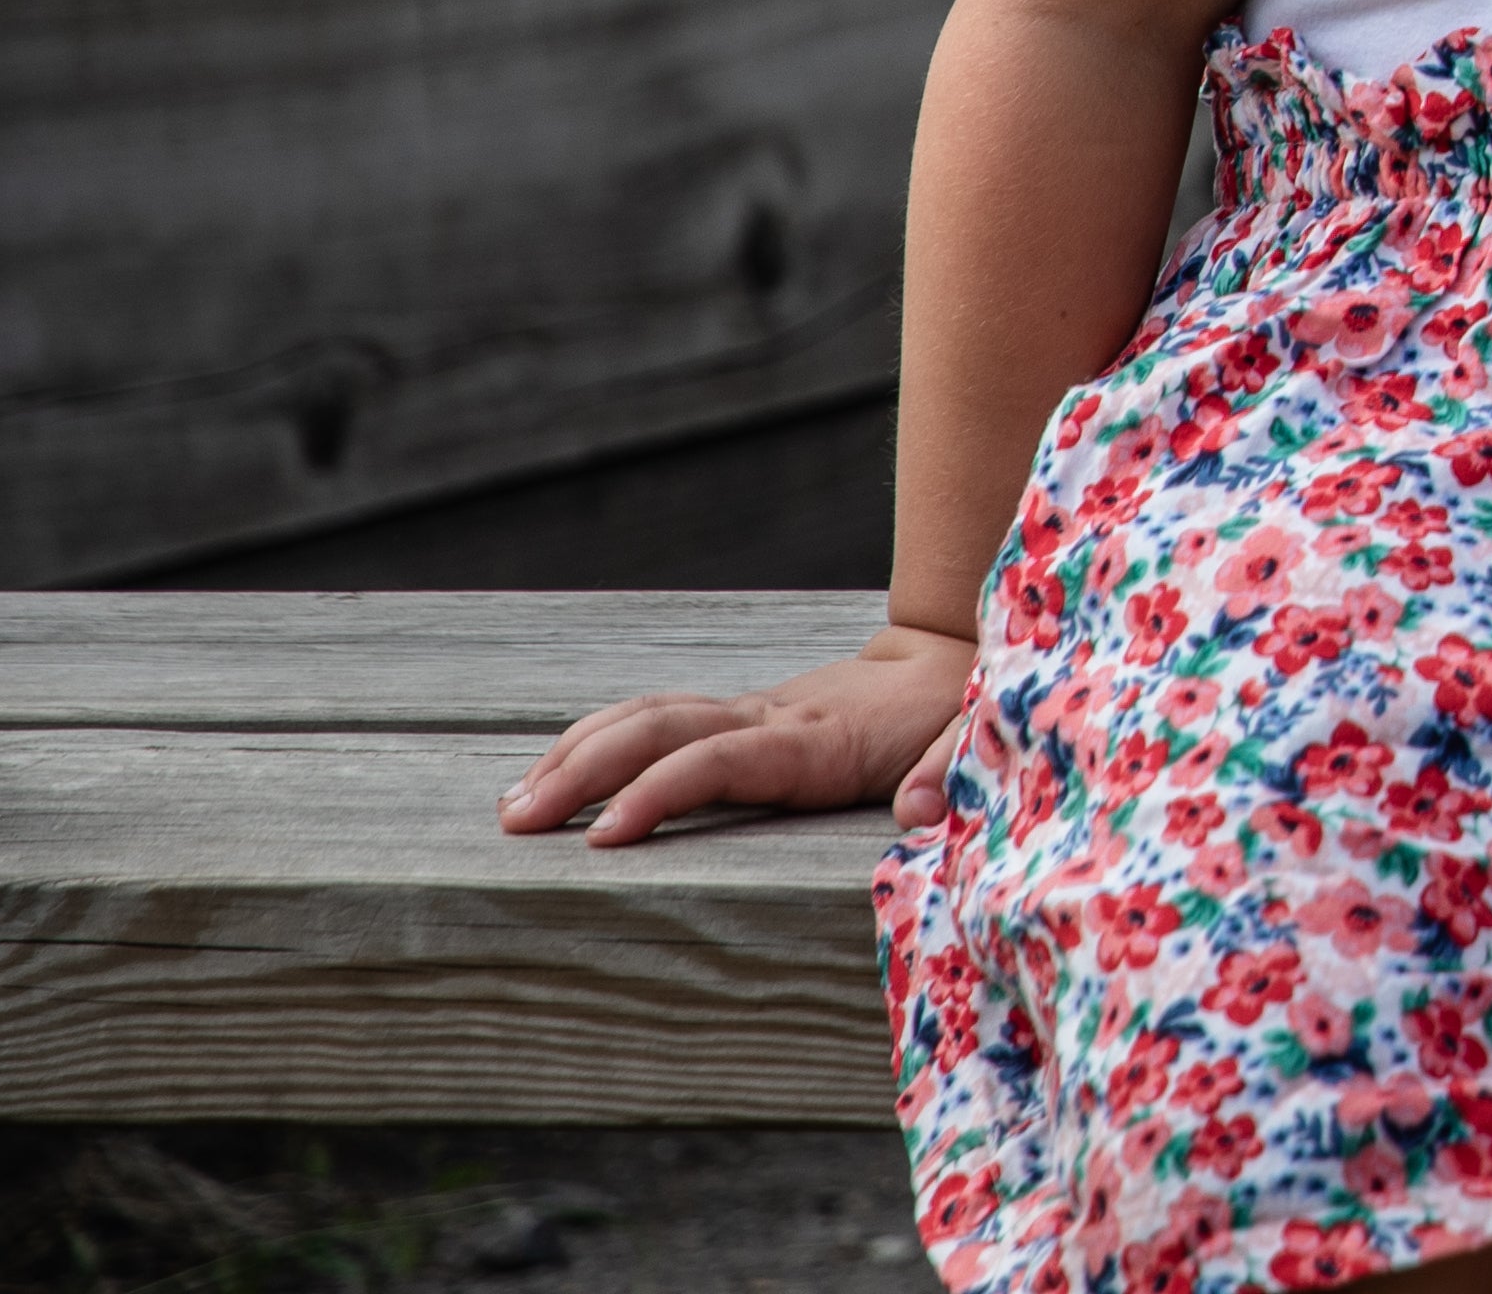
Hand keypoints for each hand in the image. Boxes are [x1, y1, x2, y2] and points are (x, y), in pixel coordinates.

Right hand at [504, 624, 982, 845]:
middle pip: (662, 732)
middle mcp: (772, 720)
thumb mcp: (979, 735)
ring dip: (576, 755)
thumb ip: (956, 769)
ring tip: (512, 806)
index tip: (604, 833)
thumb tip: (918, 810)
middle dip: (585, 772)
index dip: (662, 793)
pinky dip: (599, 742)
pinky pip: (659, 723)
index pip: (722, 761)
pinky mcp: (746, 718)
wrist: (959, 657)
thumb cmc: (966, 710)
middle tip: (518, 824)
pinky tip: (555, 775)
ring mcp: (753, 714)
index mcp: (820, 740)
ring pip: (648, 719)